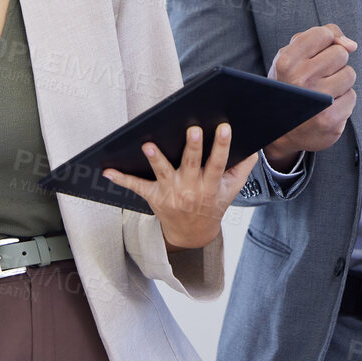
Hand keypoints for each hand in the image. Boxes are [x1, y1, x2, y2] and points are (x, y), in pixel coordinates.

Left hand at [103, 124, 258, 250]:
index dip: (222, 146)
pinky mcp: (154, 197)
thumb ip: (243, 167)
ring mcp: (171, 193)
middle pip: (191, 165)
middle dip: (192, 147)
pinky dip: (121, 179)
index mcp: (211, 185)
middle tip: (192, 130)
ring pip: (163, 173)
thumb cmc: (213, 203)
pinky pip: (136, 187)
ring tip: (148, 145)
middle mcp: (191, 188)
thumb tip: (254, 145)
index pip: (218, 164)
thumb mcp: (232, 190)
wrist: (193, 233)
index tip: (224, 127)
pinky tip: (107, 171)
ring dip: (156, 159)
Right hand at [263, 24, 356, 168]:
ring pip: (349, 74)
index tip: (316, 54)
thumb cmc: (289, 89)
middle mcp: (300, 80)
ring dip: (340, 82)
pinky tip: (326, 107)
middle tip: (317, 77)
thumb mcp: (291, 58)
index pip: (324, 34)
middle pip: (340, 54)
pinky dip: (342, 101)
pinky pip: (352, 97)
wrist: (280, 132)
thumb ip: (317, 38)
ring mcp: (316, 100)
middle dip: (333, 64)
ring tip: (322, 92)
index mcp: (287, 62)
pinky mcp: (330, 119)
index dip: (325, 42)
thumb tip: (350, 44)